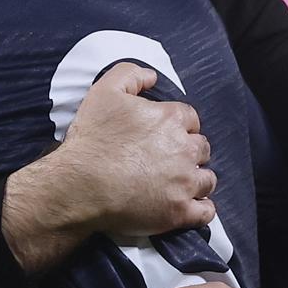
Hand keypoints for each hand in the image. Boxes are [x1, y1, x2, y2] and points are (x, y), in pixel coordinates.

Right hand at [8, 61, 215, 269]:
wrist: (80, 185)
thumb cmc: (92, 139)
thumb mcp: (104, 91)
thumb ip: (131, 74)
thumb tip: (152, 76)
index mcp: (171, 119)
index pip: (190, 119)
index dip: (179, 126)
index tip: (165, 136)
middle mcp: (184, 150)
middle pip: (201, 149)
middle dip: (189, 153)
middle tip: (170, 160)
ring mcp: (184, 183)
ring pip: (207, 180)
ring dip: (197, 180)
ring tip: (179, 185)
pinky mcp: (178, 212)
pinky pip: (205, 212)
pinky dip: (201, 210)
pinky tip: (190, 207)